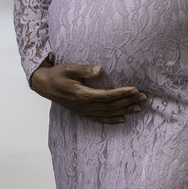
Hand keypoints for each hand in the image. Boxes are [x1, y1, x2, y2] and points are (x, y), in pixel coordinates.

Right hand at [29, 62, 145, 122]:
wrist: (44, 84)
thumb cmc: (57, 74)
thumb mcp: (69, 68)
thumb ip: (84, 70)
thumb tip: (100, 69)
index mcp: (82, 95)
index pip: (107, 96)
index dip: (122, 93)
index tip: (135, 89)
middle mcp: (84, 106)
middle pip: (111, 106)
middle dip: (128, 101)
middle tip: (143, 97)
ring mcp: (83, 111)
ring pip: (107, 113)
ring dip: (124, 110)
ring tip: (138, 108)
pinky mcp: (82, 112)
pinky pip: (99, 118)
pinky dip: (112, 120)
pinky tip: (122, 119)